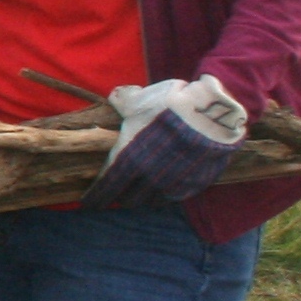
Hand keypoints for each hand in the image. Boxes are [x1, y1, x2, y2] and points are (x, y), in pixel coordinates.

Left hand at [92, 74, 248, 208]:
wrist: (212, 113)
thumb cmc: (168, 106)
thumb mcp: (138, 100)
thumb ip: (121, 101)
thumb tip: (115, 97)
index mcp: (128, 159)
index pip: (106, 186)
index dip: (95, 197)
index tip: (88, 203)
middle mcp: (148, 177)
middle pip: (128, 198)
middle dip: (120, 197)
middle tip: (116, 195)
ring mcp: (173, 182)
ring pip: (152, 200)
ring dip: (144, 198)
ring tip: (139, 194)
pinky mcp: (195, 184)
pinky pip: (175, 196)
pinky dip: (167, 194)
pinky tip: (165, 190)